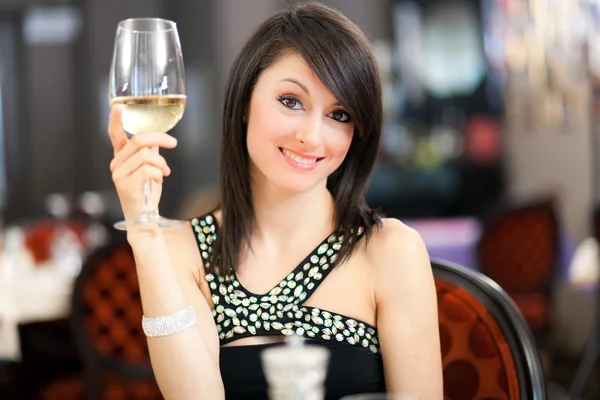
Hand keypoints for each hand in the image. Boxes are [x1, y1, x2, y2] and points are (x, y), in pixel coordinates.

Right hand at [108, 106, 177, 222]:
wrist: (145, 217)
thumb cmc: (147, 192)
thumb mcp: (149, 168)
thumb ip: (150, 153)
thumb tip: (159, 139)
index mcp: (121, 157)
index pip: (115, 135)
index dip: (116, 121)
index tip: (118, 107)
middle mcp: (116, 164)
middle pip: (138, 141)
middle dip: (160, 139)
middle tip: (173, 143)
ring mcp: (118, 175)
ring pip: (146, 156)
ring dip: (161, 163)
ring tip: (164, 172)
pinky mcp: (125, 185)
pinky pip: (148, 170)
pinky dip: (159, 173)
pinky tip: (159, 180)